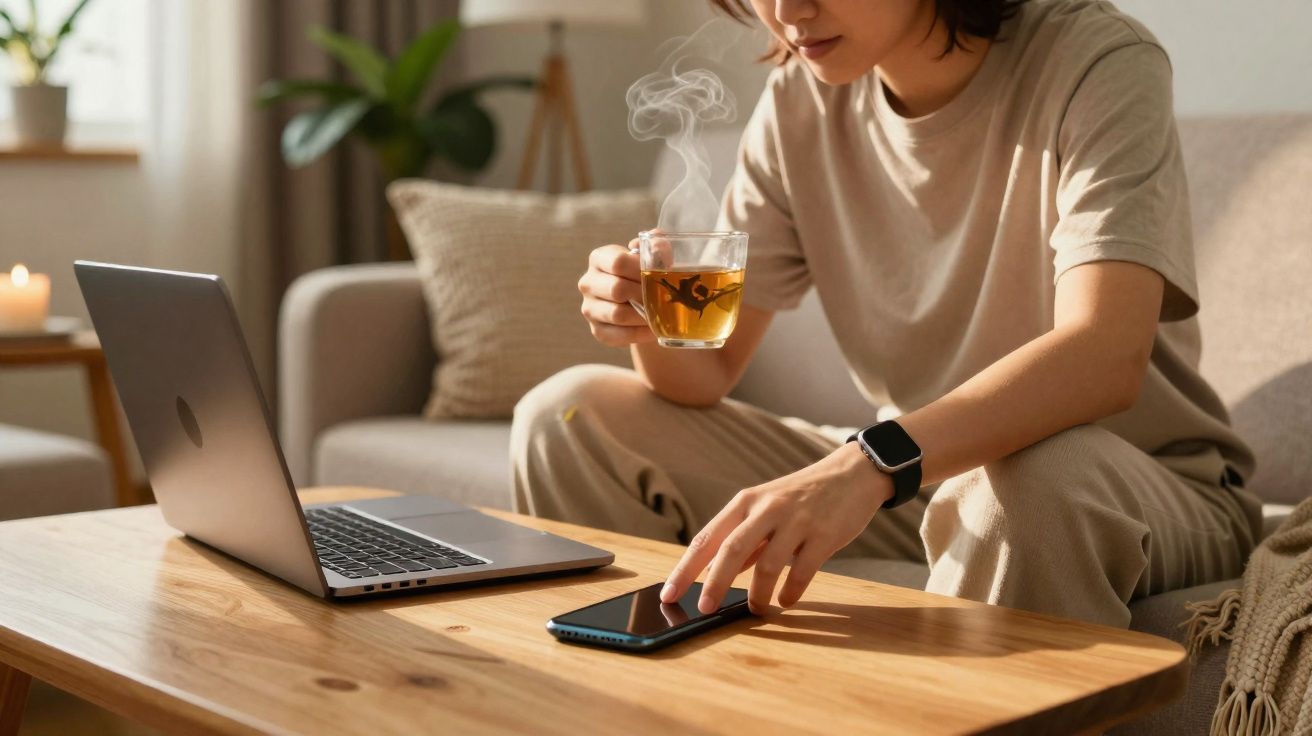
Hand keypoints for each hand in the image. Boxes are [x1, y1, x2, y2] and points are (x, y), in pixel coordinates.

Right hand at [578, 239, 655, 346]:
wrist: (639, 303)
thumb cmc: (645, 274)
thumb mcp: (653, 256)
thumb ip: (658, 246)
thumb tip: (658, 246)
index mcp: (599, 258)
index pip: (617, 262)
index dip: (641, 269)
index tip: (658, 274)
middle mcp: (588, 282)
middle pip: (616, 289)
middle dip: (644, 294)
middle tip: (662, 297)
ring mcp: (589, 308)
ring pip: (617, 314)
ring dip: (643, 316)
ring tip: (660, 314)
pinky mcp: (597, 330)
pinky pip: (618, 335)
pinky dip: (640, 334)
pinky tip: (654, 329)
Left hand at [661, 443, 893, 614]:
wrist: (851, 474)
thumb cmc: (803, 496)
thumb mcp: (767, 510)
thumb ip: (746, 542)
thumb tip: (717, 576)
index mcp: (745, 502)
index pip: (707, 538)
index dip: (685, 568)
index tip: (668, 594)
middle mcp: (767, 508)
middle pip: (731, 550)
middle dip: (713, 583)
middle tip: (703, 609)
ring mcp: (796, 521)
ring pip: (767, 565)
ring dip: (758, 594)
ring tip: (756, 609)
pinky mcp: (824, 534)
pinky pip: (802, 571)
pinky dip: (790, 592)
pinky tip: (785, 601)